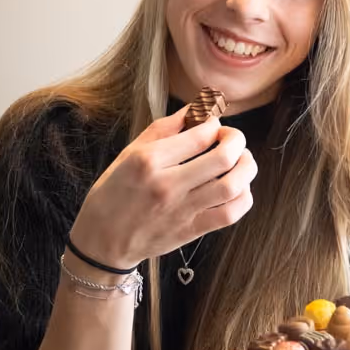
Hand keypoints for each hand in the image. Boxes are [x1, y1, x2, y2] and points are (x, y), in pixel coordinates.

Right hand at [69, 107, 257, 268]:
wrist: (103, 241)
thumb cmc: (113, 194)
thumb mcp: (128, 153)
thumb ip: (165, 128)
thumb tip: (197, 108)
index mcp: (148, 161)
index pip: (200, 134)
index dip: (214, 123)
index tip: (212, 125)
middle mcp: (167, 185)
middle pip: (223, 157)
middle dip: (237, 140)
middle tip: (233, 139)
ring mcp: (182, 210)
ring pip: (233, 185)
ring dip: (246, 167)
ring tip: (242, 160)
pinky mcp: (192, 230)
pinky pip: (230, 214)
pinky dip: (243, 197)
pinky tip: (238, 188)